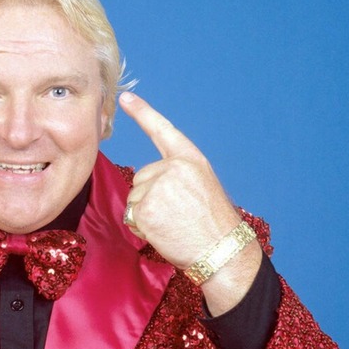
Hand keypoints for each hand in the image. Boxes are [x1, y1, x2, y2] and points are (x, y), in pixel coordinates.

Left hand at [119, 92, 260, 313]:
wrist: (222, 251)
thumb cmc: (214, 225)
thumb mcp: (202, 187)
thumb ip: (176, 176)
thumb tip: (148, 182)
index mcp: (191, 160)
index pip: (162, 130)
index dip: (142, 112)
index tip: (125, 97)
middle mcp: (173, 168)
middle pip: (141, 178)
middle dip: (151, 197)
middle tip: (177, 215)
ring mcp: (158, 186)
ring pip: (135, 198)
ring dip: (146, 214)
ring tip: (173, 224)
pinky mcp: (145, 208)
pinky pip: (131, 216)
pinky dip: (142, 227)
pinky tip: (164, 232)